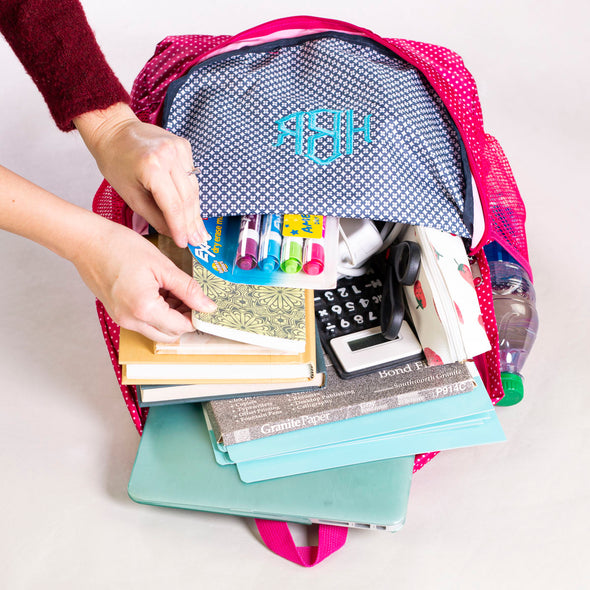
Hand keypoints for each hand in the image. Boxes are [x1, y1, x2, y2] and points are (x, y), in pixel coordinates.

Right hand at [73, 219, 215, 341]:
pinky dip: (156, 313)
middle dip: (184, 319)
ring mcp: (122, 319)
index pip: (181, 327)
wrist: (87, 241)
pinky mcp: (117, 314)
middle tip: (190, 296)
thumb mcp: (162, 266)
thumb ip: (188, 289)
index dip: (196, 316)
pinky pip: (143, 322)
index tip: (203, 302)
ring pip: (156, 331)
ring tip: (172, 290)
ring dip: (170, 317)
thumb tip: (208, 306)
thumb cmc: (121, 247)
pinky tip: (159, 291)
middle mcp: (131, 321)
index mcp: (144, 309)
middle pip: (169, 335)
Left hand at [74, 103, 208, 247]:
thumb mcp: (130, 195)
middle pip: (188, 198)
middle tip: (198, 241)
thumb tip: (173, 233)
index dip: (180, 227)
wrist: (114, 130)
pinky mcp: (184, 146)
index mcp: (152, 168)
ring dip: (195, 211)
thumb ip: (154, 216)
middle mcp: (169, 156)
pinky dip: (192, 193)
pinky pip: (192, 176)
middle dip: (192, 223)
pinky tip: (193, 209)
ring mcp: (179, 148)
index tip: (185, 242)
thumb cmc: (115, 161)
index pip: (173, 206)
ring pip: (193, 188)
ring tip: (199, 230)